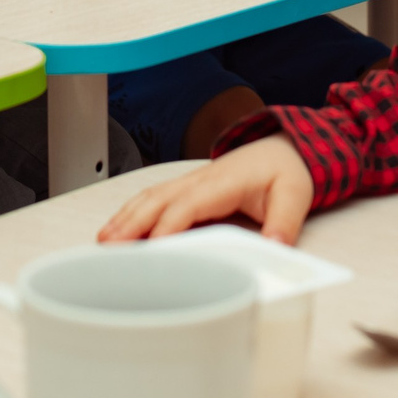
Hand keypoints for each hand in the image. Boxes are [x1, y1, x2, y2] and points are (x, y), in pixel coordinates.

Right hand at [99, 137, 313, 244]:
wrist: (283, 147)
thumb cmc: (284, 170)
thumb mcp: (294, 195)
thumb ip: (284, 223)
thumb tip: (274, 246)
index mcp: (222, 182)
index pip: (188, 205)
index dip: (168, 227)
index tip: (152, 249)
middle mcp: (200, 180)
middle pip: (158, 200)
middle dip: (132, 224)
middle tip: (110, 249)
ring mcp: (190, 183)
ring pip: (149, 198)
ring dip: (125, 218)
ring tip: (103, 242)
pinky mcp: (187, 189)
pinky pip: (153, 199)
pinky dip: (131, 213)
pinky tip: (118, 228)